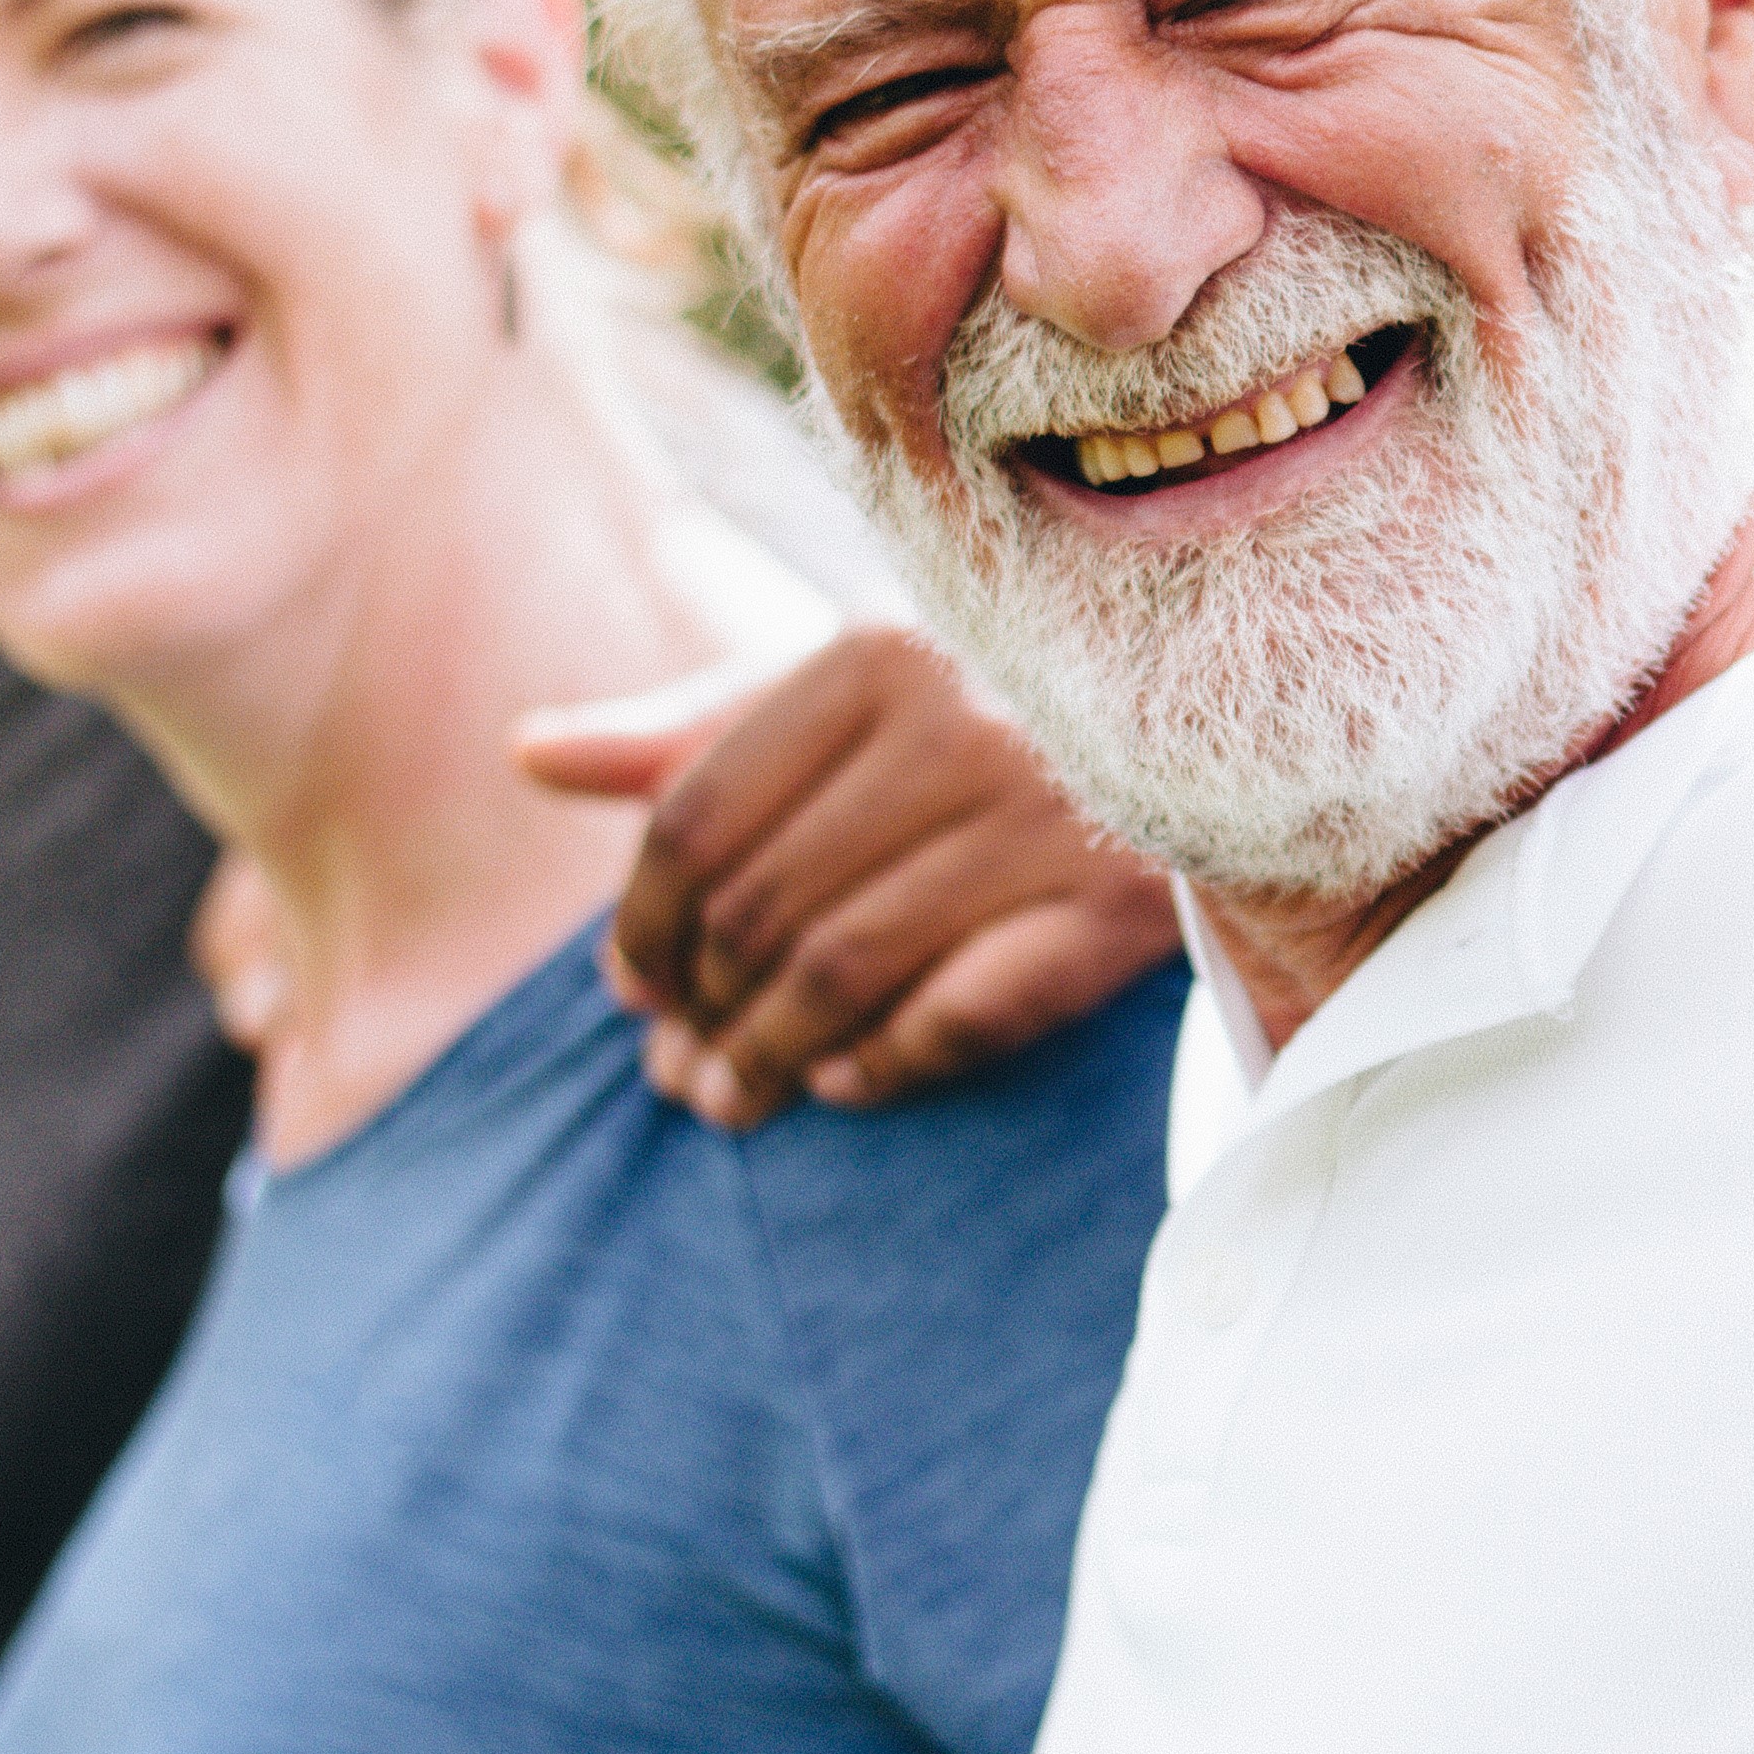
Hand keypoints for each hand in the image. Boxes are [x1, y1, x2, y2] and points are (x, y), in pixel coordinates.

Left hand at [515, 626, 1179, 1127]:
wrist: (1226, 726)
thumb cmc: (996, 708)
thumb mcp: (849, 691)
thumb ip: (693, 731)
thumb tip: (528, 756)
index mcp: (874, 653)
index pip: (696, 819)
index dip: (638, 923)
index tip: (628, 986)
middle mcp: (959, 722)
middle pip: (758, 907)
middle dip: (697, 1011)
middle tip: (672, 1069)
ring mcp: (1042, 816)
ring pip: (843, 972)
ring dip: (765, 1059)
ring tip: (728, 1100)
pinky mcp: (1110, 908)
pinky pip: (959, 1015)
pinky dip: (883, 1063)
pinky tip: (841, 1083)